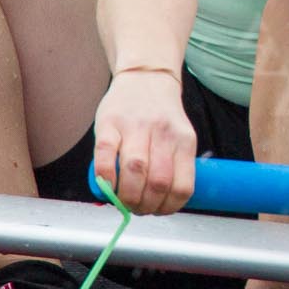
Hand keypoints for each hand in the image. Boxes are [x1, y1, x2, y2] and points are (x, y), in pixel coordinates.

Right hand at [91, 70, 198, 215]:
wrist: (146, 77)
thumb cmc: (161, 116)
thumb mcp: (178, 137)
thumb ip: (172, 166)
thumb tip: (158, 204)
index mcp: (184, 141)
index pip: (182, 186)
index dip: (168, 208)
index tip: (157, 211)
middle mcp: (163, 134)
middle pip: (158, 182)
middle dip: (145, 206)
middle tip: (136, 208)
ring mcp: (135, 127)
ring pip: (134, 171)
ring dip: (126, 196)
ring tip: (122, 201)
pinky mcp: (109, 124)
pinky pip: (105, 156)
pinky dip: (105, 178)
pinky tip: (107, 185)